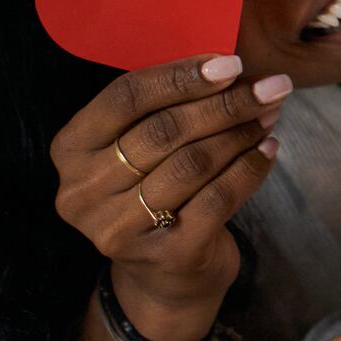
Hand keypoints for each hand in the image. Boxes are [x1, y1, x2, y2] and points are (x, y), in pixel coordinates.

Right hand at [49, 54, 289, 340]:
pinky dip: (249, 169)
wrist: (164, 277)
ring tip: (270, 115)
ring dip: (240, 133)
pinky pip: (218, 199)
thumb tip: (230, 67)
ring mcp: (119, 228)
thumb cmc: (154, 192)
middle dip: (224, 104)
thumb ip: (165, 108)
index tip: (231, 63)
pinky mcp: (165, 255)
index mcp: (70, 150)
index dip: (180, 77)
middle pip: (163, 131)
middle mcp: (83, 192)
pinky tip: (269, 150)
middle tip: (270, 87)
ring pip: (192, 164)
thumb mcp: (138, 149)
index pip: (125, 99)